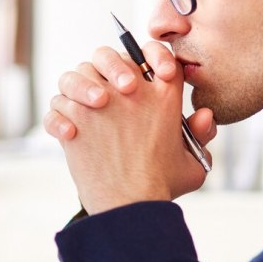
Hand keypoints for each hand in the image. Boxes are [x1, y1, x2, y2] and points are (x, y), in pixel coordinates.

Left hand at [44, 45, 214, 213]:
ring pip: (78, 74)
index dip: (151, 56)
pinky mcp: (76, 118)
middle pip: (109, 56)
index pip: (157, 54)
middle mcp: (131, 91)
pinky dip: (59, 116)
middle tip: (110, 89)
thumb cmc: (161, 187)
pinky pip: (58, 104)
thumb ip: (200, 136)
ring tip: (86, 107)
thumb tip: (204, 115)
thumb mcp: (193, 162)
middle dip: (107, 65)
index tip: (143, 72)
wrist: (130, 207)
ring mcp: (100, 102)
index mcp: (164, 95)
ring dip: (77, 87)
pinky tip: (69, 133)